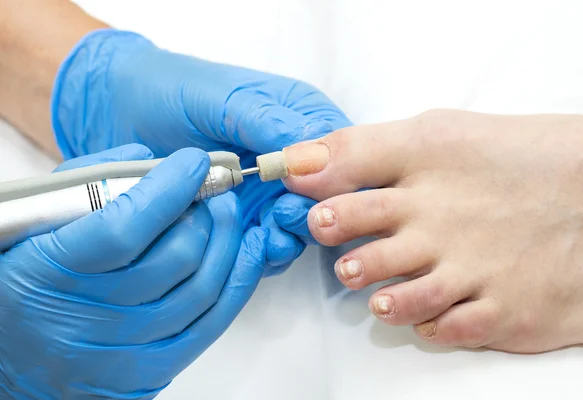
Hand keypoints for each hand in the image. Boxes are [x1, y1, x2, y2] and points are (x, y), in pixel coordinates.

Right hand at [0, 144, 267, 397]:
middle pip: (175, 258)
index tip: (194, 163)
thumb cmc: (28, 280)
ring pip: (201, 289)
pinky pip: (211, 323)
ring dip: (227, 242)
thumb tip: (150, 160)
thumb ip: (88, 183)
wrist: (15, 355)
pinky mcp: (151, 370)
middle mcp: (86, 320)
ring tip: (228, 214)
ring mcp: (122, 352)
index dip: (169, 190)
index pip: (124, 228)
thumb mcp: (37, 222)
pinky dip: (238, 280)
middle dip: (206, 213)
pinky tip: (247, 249)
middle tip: (212, 190)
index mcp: (48, 272)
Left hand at [51, 29, 350, 274]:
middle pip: (328, 196)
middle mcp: (291, 160)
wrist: (118, 111)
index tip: (309, 189)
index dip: (335, 176)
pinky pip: (267, 244)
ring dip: (290, 234)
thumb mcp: (221, 98)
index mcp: (299, 118)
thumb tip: (311, 153)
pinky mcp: (246, 221)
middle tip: (282, 213)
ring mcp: (269, 193)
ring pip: (301, 225)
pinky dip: (264, 250)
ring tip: (267, 233)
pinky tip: (250, 246)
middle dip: (312, 211)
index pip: (341, 152)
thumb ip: (266, 122)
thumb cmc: (171, 91)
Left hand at [275, 110, 582, 352]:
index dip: (311, 185)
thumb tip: (302, 162)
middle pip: (359, 240)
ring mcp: (470, 270)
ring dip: (378, 293)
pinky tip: (426, 313)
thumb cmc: (521, 161)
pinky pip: (442, 330)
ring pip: (394, 295)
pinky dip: (426, 325)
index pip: (346, 172)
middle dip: (337, 244)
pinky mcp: (500, 312)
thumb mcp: (443, 134)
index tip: (301, 197)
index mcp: (426, 166)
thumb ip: (369, 147)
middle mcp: (440, 220)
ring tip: (377, 289)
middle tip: (336, 245)